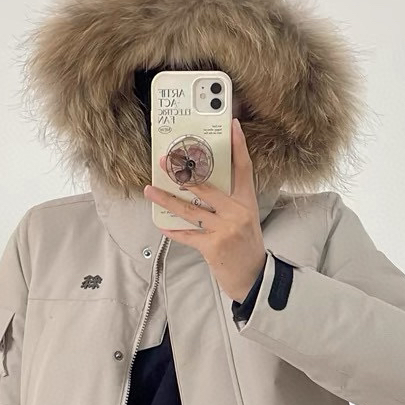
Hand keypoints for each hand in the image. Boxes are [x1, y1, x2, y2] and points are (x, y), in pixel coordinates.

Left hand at [143, 119, 266, 303]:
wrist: (253, 277)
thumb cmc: (245, 245)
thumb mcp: (245, 218)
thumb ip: (228, 201)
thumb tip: (200, 184)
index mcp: (247, 202)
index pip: (244, 168)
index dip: (238, 146)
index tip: (232, 126)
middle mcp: (237, 212)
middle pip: (207, 186)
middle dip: (183, 172)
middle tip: (166, 160)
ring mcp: (225, 229)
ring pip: (190, 209)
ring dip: (167, 199)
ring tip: (150, 190)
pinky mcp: (213, 246)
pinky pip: (187, 235)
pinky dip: (172, 230)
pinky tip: (160, 223)